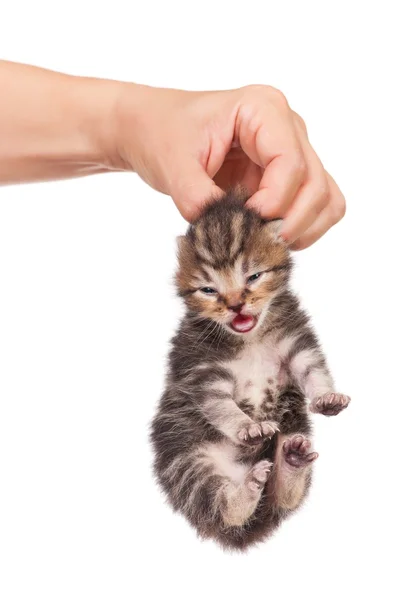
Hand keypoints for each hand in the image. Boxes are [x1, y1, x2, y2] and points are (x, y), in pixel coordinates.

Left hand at [111, 84, 345, 248]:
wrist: (153, 128)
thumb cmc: (161, 133)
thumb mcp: (173, 165)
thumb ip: (200, 200)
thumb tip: (228, 240)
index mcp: (263, 109)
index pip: (291, 163)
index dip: (273, 203)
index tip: (243, 223)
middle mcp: (288, 127)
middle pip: (316, 185)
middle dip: (291, 222)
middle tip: (257, 244)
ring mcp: (293, 150)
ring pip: (325, 198)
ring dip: (302, 229)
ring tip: (264, 243)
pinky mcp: (287, 175)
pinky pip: (315, 207)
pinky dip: (302, 229)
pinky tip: (269, 238)